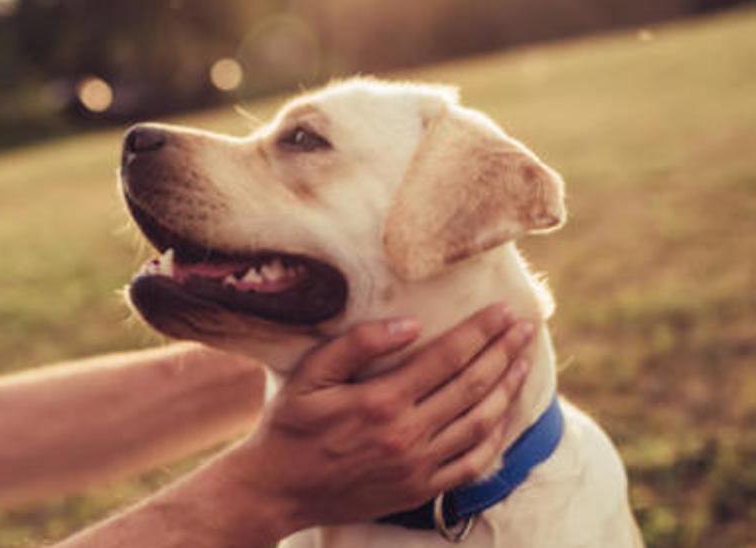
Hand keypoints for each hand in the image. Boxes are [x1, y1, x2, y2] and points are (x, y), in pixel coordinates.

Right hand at [220, 304, 534, 533]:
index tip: (505, 311)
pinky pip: (472, 463)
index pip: (447, 357)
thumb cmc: (289, 426)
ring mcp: (417, 466)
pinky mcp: (420, 489)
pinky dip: (496, 437)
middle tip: (527, 328)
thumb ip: (356, 345)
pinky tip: (504, 415)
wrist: (278, 490)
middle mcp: (406, 434)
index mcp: (380, 401)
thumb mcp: (309, 376)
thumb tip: (410, 324)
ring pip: (480, 423)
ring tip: (523, 362)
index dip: (480, 331)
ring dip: (507, 389)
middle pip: (472, 386)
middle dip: (504, 352)